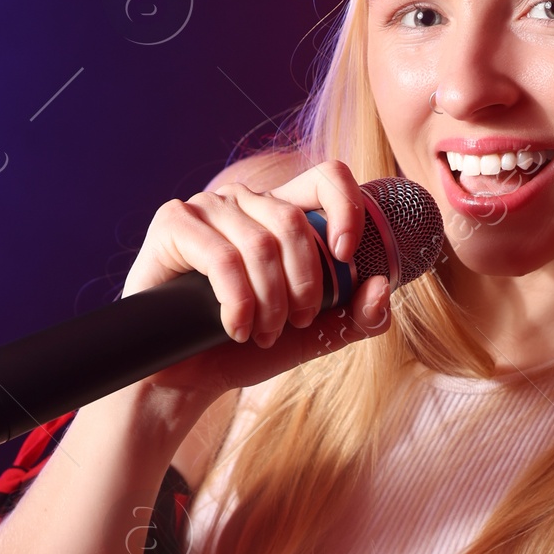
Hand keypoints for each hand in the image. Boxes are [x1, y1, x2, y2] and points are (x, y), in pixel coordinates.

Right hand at [122, 158, 391, 424]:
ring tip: (261, 335)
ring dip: (269, 304)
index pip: (328, 176)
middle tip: (296, 324)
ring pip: (260, 244)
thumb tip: (380, 287)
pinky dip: (237, 303)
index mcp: (283, 213)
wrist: (186, 377)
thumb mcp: (314, 336)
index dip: (347, 208)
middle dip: (304, 285)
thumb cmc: (246, 348)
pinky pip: (221, 257)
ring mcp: (207, 207)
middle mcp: (246, 201)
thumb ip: (356, 316)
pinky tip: (235, 329)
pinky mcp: (173, 223)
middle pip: (294, 221)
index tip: (348, 257)